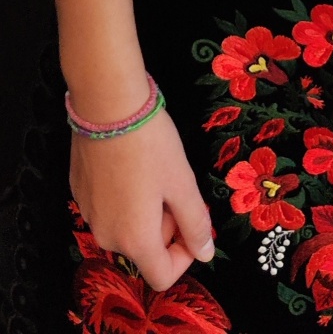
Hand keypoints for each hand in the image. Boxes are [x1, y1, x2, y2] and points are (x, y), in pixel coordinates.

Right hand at [70, 108, 214, 290]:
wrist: (107, 105)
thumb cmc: (151, 145)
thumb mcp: (182, 182)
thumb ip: (195, 223)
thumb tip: (205, 254)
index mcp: (134, 240)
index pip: (162, 276)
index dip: (185, 255)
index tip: (192, 221)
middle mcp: (106, 236)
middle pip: (144, 250)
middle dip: (165, 226)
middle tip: (173, 186)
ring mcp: (88, 214)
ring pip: (126, 228)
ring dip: (145, 211)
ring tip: (152, 171)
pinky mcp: (79, 192)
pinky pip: (108, 208)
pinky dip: (124, 197)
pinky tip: (129, 164)